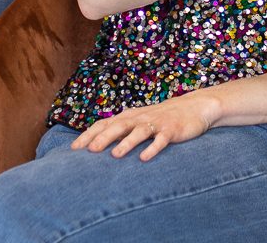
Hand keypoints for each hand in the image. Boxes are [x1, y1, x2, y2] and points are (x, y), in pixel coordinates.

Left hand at [71, 92, 219, 161]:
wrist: (193, 107)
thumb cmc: (160, 119)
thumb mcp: (139, 122)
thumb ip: (120, 131)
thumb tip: (95, 147)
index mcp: (129, 116)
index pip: (104, 123)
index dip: (89, 134)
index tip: (73, 149)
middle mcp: (140, 117)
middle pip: (118, 126)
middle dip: (103, 138)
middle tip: (89, 151)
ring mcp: (156, 123)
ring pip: (139, 132)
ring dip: (127, 142)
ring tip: (115, 155)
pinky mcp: (171, 130)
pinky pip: (161, 140)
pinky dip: (152, 147)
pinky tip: (145, 158)